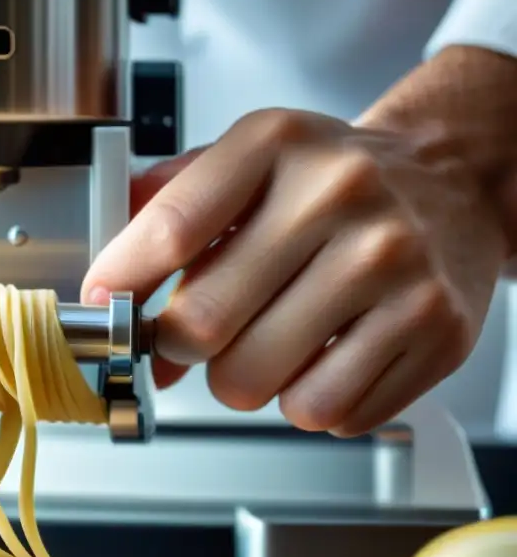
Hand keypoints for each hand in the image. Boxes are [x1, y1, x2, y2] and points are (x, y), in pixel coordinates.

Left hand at [83, 108, 507, 435]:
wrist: (452, 185)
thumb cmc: (331, 182)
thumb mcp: (248, 159)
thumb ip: (168, 205)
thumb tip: (110, 284)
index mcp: (278, 145)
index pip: (172, 228)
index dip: (122, 280)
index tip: (104, 303)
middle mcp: (341, 196)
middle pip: (205, 323)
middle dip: (179, 347)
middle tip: (192, 338)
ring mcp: (394, 265)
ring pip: (257, 381)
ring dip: (241, 381)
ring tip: (267, 344)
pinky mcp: (434, 328)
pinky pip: (324, 411)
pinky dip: (306, 401)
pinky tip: (324, 358)